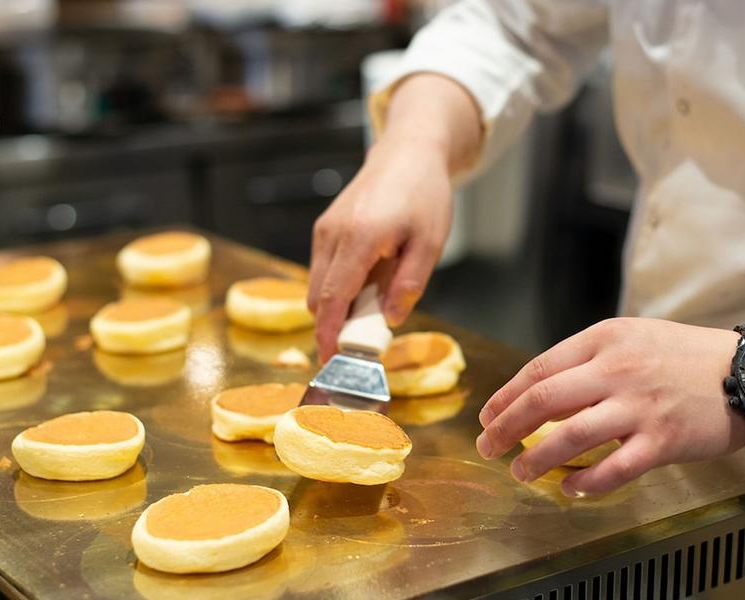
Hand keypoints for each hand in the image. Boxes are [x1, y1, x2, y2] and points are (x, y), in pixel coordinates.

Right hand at [307, 74, 482, 361]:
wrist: (408, 153)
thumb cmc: (424, 196)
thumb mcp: (429, 243)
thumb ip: (409, 284)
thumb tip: (389, 320)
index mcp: (359, 239)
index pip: (333, 298)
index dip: (329, 334)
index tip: (330, 360)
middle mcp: (333, 234)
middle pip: (318, 297)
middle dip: (331, 327)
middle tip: (357, 347)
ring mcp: (324, 230)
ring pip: (316, 285)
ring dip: (334, 308)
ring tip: (366, 315)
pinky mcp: (324, 227)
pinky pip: (322, 269)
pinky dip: (334, 288)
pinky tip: (364, 288)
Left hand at [476, 318, 744, 496]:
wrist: (744, 372)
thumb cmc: (680, 356)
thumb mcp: (628, 338)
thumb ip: (585, 361)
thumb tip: (537, 392)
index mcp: (603, 340)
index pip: (538, 370)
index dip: (505, 397)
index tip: (488, 416)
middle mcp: (616, 370)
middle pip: (543, 401)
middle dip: (506, 428)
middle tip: (488, 447)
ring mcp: (639, 407)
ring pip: (571, 436)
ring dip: (537, 459)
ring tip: (520, 472)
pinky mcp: (663, 440)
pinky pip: (614, 468)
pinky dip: (586, 482)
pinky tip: (569, 488)